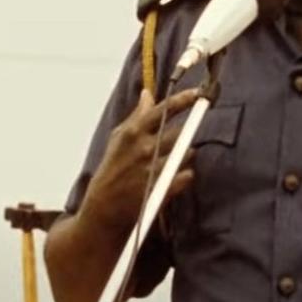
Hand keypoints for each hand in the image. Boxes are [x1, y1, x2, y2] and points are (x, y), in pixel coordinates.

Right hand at [83, 88, 198, 231]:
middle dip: (184, 135)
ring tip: (172, 161)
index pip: (163, 110)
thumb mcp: (119, 138)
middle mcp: (145, 148)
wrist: (104, 208)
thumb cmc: (112, 169)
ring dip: (185, 155)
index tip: (198, 93)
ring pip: (188, 152)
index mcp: (133, 132)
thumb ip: (137, 116)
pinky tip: (175, 177)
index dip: (183, 99)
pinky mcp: (163, 188)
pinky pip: (188, 174)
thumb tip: (147, 94)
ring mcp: (155, 169)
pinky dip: (185, 175)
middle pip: (181, 132)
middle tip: (177, 141)